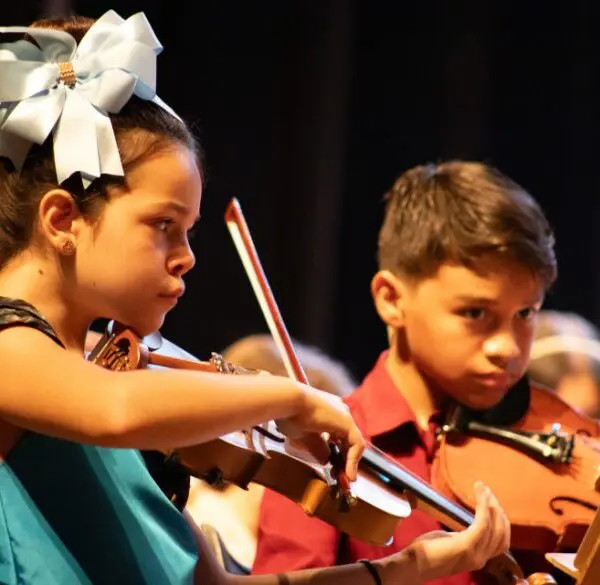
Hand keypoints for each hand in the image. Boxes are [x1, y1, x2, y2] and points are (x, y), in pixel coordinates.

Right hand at [275, 384, 365, 480]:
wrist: (288, 401)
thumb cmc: (289, 415)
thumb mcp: (305, 437)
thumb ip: (318, 448)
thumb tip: (326, 461)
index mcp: (328, 411)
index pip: (338, 435)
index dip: (337, 453)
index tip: (332, 468)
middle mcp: (339, 411)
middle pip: (347, 440)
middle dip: (344, 460)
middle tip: (340, 477)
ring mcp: (344, 415)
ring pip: (353, 442)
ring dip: (349, 462)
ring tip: (344, 479)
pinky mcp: (347, 421)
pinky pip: (357, 444)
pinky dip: (353, 460)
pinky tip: (348, 474)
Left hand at [379, 482, 510, 583]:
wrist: (412, 564)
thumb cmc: (427, 551)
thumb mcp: (451, 542)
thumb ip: (464, 536)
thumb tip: (467, 521)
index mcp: (478, 556)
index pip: (501, 540)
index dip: (501, 519)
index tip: (491, 500)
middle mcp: (481, 558)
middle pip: (501, 532)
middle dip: (497, 509)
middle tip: (487, 491)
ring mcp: (475, 554)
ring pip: (494, 527)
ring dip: (490, 504)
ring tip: (483, 489)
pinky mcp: (465, 546)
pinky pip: (482, 524)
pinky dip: (483, 507)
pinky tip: (480, 495)